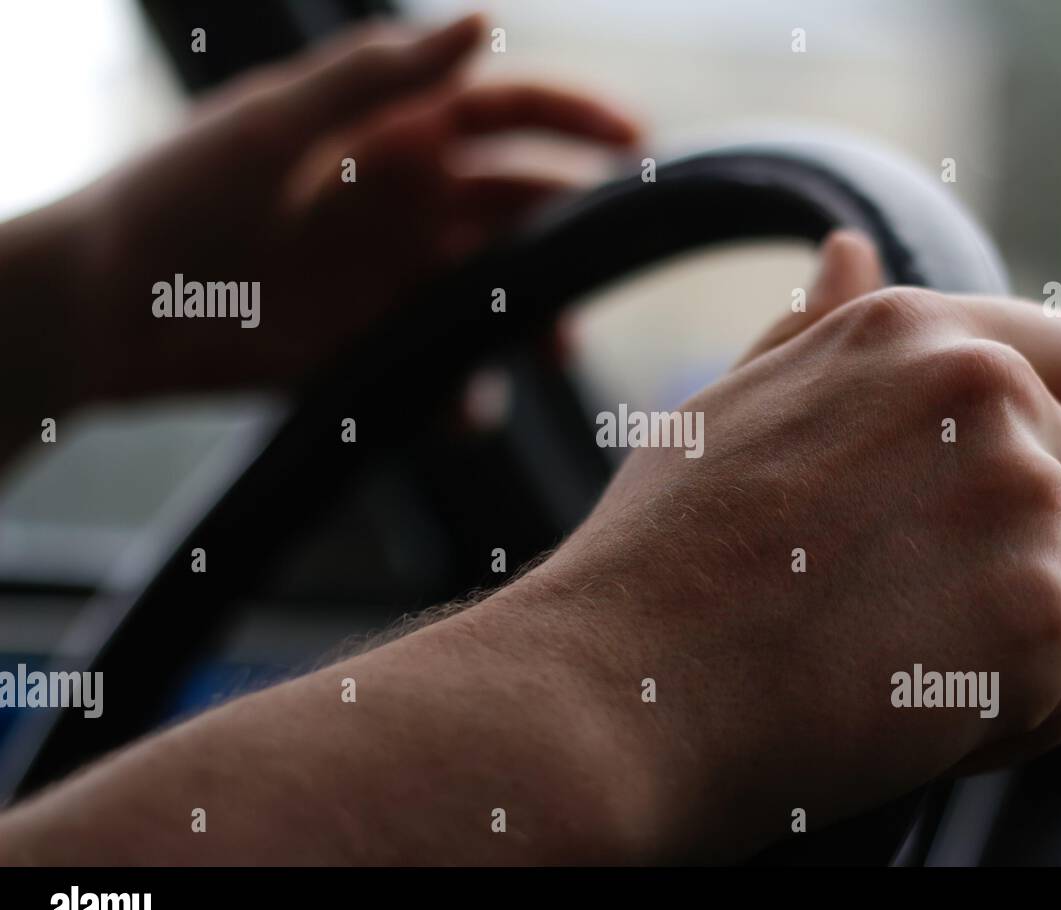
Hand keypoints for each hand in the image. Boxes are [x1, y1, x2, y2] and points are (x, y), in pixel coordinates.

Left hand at [63, 14, 638, 398]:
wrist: (109, 309)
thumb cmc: (182, 195)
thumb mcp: (279, 121)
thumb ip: (380, 75)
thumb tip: (486, 22)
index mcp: (392, 133)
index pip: (506, 111)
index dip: (576, 118)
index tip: (639, 144)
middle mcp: (406, 201)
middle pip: (520, 204)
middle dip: (572, 229)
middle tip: (608, 259)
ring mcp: (393, 277)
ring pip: (495, 291)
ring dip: (533, 317)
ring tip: (556, 346)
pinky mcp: (374, 346)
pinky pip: (443, 370)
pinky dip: (464, 394)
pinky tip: (467, 408)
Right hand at [505, 231, 1060, 859]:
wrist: (620, 691)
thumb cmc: (658, 559)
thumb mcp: (724, 410)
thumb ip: (814, 332)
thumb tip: (852, 248)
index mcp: (915, 334)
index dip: (1055, 443)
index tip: (983, 512)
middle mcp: (987, 393)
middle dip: (1031, 560)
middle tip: (907, 611)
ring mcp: (1022, 499)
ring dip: (1010, 646)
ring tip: (886, 664)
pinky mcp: (1040, 617)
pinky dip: (1002, 721)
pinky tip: (898, 714)